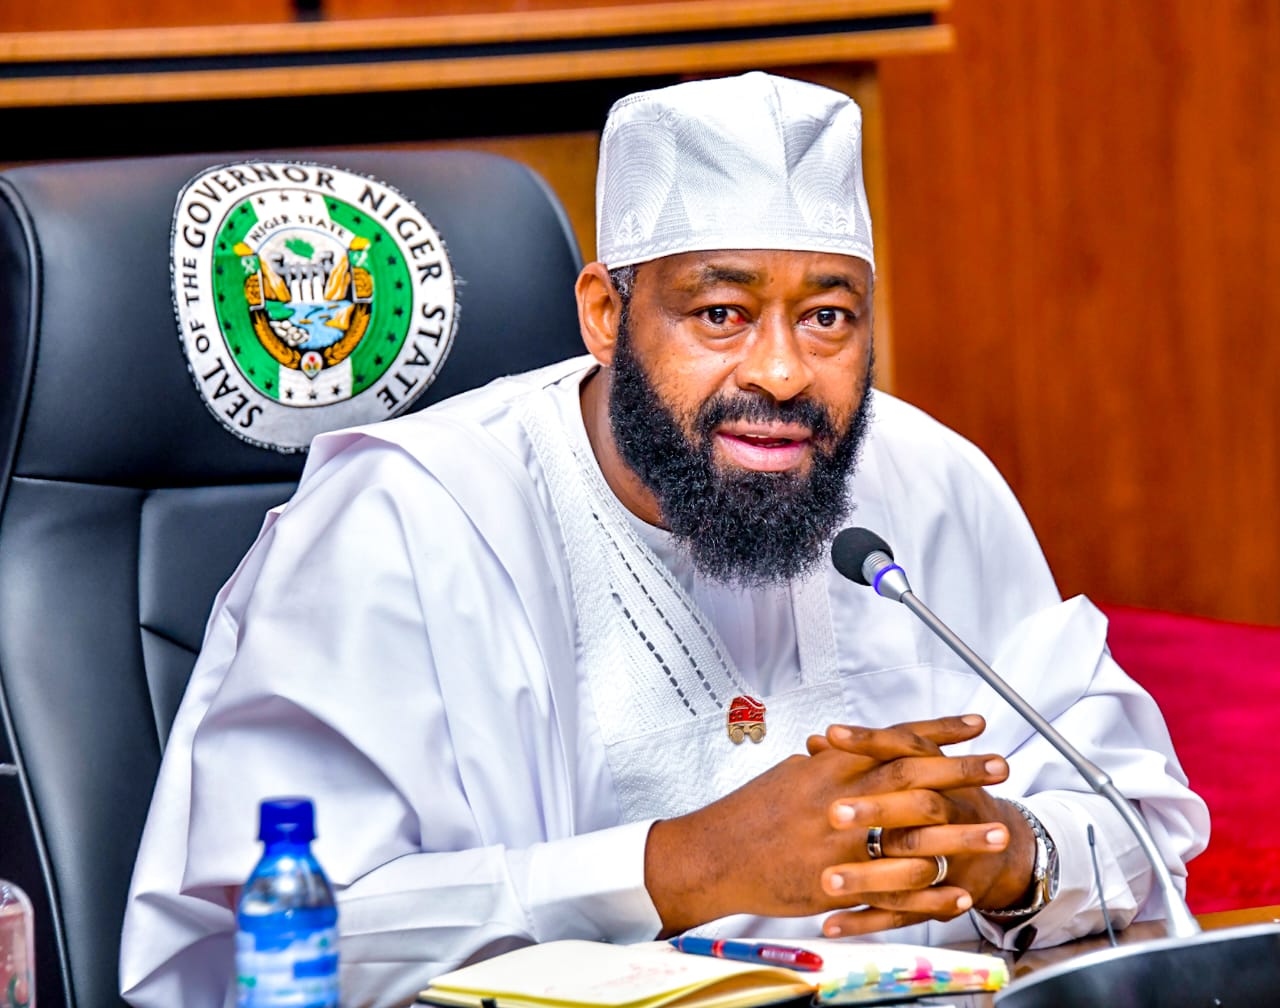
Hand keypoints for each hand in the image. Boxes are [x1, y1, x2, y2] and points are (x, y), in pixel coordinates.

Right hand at [642, 715, 1011, 934]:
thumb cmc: (750, 811)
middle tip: (1001, 766)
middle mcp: (840, 800)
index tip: (976, 723)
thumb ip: (831, 762)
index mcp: (830, 767)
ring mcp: (840, 846)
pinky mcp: (836, 886)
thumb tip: (858, 748)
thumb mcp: (792, 774)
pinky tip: (960, 893)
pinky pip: (894, 892)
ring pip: (914, 839)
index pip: (894, 739)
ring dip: (960, 836)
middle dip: (963, 771)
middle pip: (914, 779)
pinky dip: (931, 895)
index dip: (938, 729)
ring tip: (997, 833)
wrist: (714, 854)